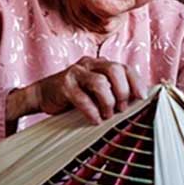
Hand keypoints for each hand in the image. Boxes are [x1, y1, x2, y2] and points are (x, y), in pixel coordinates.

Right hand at [8, 57, 147, 124]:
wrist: (41, 95)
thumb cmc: (73, 95)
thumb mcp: (95, 90)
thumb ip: (112, 91)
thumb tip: (136, 103)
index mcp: (100, 64)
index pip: (124, 67)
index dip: (135, 82)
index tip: (142, 98)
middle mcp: (89, 64)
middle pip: (115, 70)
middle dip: (122, 92)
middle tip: (122, 109)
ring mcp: (75, 73)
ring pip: (100, 83)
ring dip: (108, 102)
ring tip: (107, 115)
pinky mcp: (64, 85)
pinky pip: (83, 98)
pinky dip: (92, 111)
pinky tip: (95, 120)